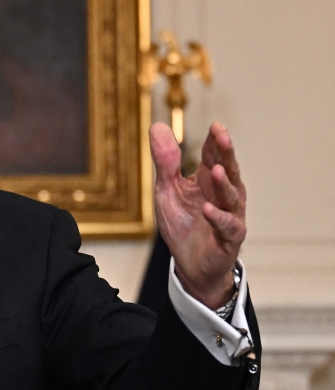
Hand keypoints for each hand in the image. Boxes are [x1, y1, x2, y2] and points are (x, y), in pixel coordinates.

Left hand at [150, 121, 246, 309]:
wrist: (190, 264)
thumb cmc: (182, 224)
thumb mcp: (167, 190)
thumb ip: (165, 162)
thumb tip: (157, 126)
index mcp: (207, 180)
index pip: (213, 155)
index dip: (215, 141)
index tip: (215, 125)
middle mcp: (223, 194)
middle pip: (228, 170)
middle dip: (226, 153)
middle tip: (222, 136)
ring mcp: (229, 215)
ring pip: (231, 196)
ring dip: (223, 183)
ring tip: (214, 170)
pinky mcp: (229, 239)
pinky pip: (227, 226)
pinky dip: (218, 218)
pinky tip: (208, 210)